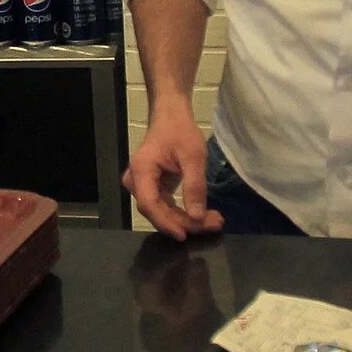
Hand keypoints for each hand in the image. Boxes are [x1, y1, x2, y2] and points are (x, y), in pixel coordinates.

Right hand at [124, 110, 223, 239]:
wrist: (171, 117)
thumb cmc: (180, 131)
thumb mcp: (193, 156)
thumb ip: (194, 186)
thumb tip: (197, 216)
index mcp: (142, 171)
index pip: (149, 204)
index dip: (166, 222)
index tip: (185, 234)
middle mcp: (137, 182)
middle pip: (157, 212)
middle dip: (185, 222)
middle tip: (214, 224)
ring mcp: (144, 186)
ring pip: (163, 212)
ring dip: (187, 220)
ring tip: (214, 221)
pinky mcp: (154, 189)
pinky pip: (166, 207)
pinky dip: (185, 213)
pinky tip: (204, 216)